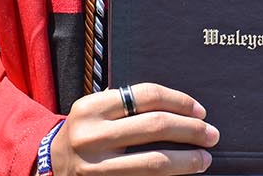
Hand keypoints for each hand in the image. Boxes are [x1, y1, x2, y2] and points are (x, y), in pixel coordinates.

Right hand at [50, 83, 217, 175]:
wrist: (51, 168)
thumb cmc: (84, 134)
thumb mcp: (94, 112)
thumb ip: (125, 106)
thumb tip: (181, 109)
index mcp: (90, 108)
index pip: (146, 96)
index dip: (179, 101)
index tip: (200, 111)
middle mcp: (91, 137)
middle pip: (155, 126)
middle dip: (191, 129)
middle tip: (211, 133)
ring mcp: (96, 169)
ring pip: (155, 162)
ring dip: (188, 160)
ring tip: (205, 158)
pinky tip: (183, 174)